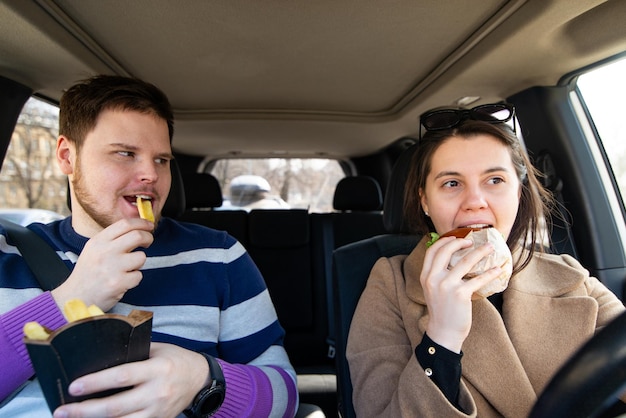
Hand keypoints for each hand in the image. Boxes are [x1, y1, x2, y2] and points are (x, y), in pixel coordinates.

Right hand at [52, 218, 154, 311]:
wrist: (75, 297)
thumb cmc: (88, 273)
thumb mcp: (93, 250)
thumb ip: (112, 239)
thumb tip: (138, 228)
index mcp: (98, 241)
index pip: (125, 224)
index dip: (141, 223)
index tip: (149, 226)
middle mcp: (104, 252)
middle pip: (137, 236)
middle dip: (148, 238)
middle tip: (148, 242)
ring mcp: (112, 267)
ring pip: (141, 257)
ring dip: (139, 263)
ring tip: (127, 268)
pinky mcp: (118, 283)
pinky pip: (138, 276)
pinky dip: (134, 279)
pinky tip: (123, 281)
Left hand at [52, 343, 208, 417]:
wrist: (200, 379)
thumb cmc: (175, 360)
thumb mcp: (157, 350)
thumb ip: (133, 353)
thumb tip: (101, 355)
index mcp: (157, 369)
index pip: (122, 377)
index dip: (96, 383)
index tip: (74, 387)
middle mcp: (157, 392)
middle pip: (116, 406)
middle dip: (85, 410)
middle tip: (62, 410)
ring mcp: (158, 411)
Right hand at [420, 236, 501, 352]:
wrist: (443, 332)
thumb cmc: (441, 310)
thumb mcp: (432, 290)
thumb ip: (437, 275)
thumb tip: (452, 260)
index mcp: (426, 276)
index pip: (432, 251)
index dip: (444, 241)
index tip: (455, 238)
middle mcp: (434, 278)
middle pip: (446, 251)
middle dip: (460, 242)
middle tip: (472, 242)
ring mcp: (447, 286)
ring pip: (465, 261)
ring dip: (480, 252)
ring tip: (490, 248)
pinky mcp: (460, 294)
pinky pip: (478, 279)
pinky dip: (490, 273)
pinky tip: (497, 270)